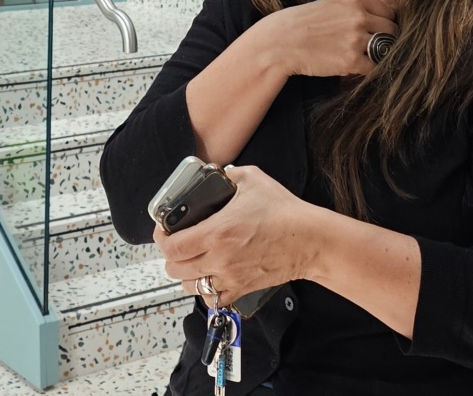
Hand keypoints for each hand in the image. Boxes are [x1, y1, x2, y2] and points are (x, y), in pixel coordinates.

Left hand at [154, 166, 318, 306]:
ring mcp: (231, 277)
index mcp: (217, 232)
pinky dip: (207, 291)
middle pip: (175, 270)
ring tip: (192, 262)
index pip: (172, 247)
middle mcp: (220, 258)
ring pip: (191, 287)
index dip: (162, 239)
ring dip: (186, 275)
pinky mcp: (243, 289)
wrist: (310, 240)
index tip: (165, 230)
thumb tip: (217, 173)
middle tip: (177, 245)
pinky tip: (210, 278)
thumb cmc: (285, 211)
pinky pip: (214, 299)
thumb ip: (228, 174)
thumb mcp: (252, 179)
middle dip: (171, 257)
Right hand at [243, 0, 393, 78]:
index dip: (385, 24)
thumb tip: (372, 11)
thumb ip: (352, 6)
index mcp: (355, 0)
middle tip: (376, 48)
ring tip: (366, 58)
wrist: (280, 41)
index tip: (379, 32)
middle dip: (386, 40)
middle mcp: (359, 17)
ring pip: (386, 49)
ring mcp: (357, 39)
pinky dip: (368, 69)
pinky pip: (374, 67)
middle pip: (392, 30)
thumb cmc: (302, 22)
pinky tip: (355, 67)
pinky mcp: (351, 61)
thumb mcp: (329, 2)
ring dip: (379, 55)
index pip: (389, 12)